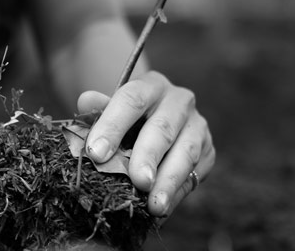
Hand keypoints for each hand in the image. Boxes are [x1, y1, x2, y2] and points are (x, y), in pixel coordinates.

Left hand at [76, 70, 214, 217]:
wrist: (158, 122)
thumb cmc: (129, 117)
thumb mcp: (113, 108)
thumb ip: (99, 108)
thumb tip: (85, 101)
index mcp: (150, 84)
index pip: (131, 99)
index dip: (112, 125)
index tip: (96, 153)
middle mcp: (178, 100)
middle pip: (162, 128)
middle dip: (148, 156)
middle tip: (138, 181)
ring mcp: (197, 125)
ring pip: (186, 153)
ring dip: (169, 181)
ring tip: (155, 206)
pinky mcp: (209, 150)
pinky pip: (194, 174)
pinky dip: (178, 193)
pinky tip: (164, 208)